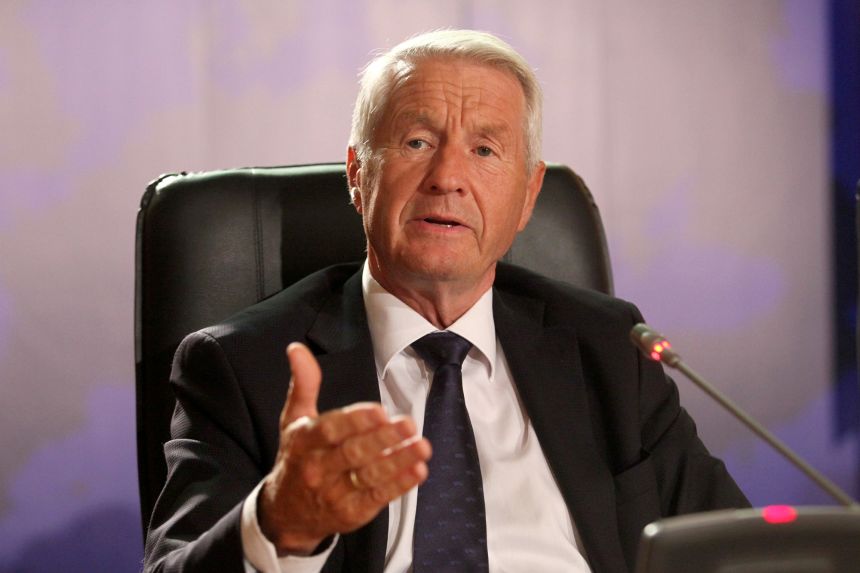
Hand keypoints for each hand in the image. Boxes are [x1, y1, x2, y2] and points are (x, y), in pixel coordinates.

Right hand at [258, 342, 430, 554]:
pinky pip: (377, 498)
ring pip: (369, 476)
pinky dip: (399, 485)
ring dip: (398, 461)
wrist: (286, 513)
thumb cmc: (297, 458)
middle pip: (353, 453)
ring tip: (422, 447)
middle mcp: (317, 469)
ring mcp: (333, 494)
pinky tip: (418, 471)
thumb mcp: (294, 420)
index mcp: (304, 442)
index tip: (380, 411)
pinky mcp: (351, 513)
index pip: (330, 430)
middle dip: (384, 439)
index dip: (356, 421)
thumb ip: (303, 384)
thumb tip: (297, 348)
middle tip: (409, 424)